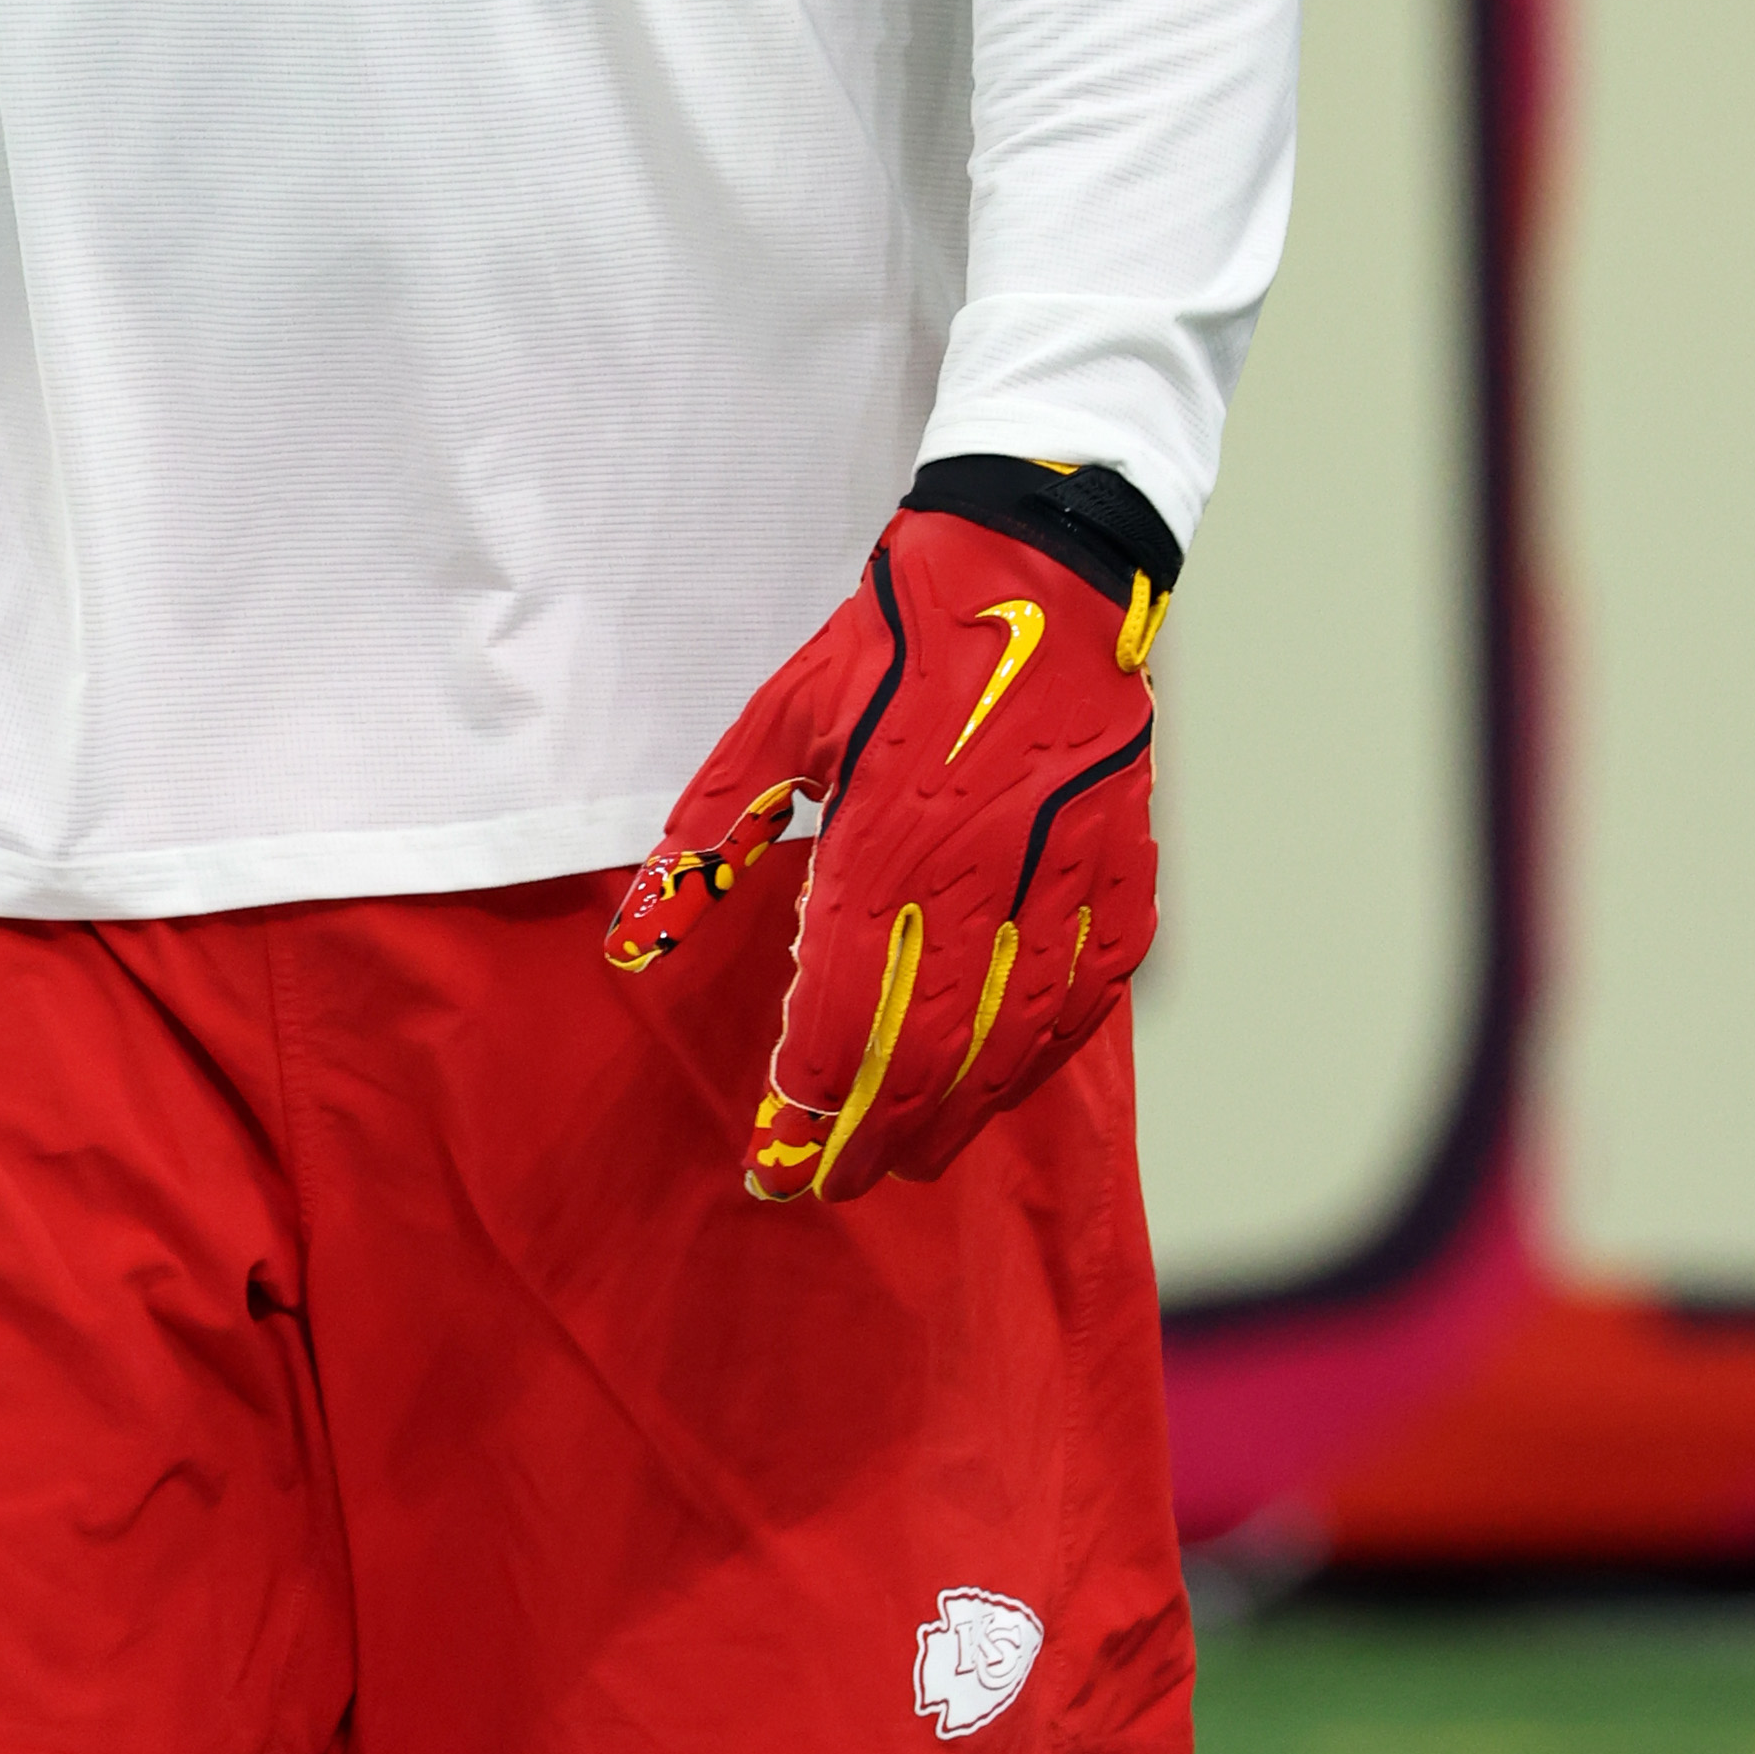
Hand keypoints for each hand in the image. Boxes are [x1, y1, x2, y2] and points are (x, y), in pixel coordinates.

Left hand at [607, 465, 1169, 1205]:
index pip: (843, 1020)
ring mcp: (1064, 886)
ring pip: (1010, 1048)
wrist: (1038, 571)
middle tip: (820, 1182)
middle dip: (867, 1138)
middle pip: (925, 1057)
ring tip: (899, 1160)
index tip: (766, 1166)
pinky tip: (1000, 1089)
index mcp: (889, 842)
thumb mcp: (780, 721)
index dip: (803, 1110)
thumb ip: (710, 836)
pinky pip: (1086, 1003)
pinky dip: (1039, 1062)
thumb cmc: (893, 642)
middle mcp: (982, 880)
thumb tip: (632, 944)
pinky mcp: (1122, 880)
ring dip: (951, 1119)